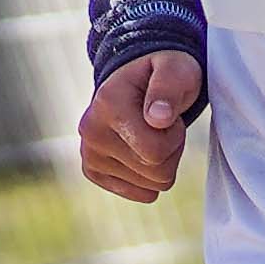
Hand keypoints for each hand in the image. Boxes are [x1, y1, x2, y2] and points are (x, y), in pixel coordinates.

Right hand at [76, 49, 203, 202]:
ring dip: (163, 162)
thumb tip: (158, 119)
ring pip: (152, 186)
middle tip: (163, 124)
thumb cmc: (162, 73)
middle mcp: (90, 132)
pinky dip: (152, 177)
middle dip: (171, 150)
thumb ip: (169, 87)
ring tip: (152, 133)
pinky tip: (143, 150)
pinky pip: (143, 194)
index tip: (168, 115)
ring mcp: (89, 155)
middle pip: (156, 173)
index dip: (175, 135)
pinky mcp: (93, 172)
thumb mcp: (175, 69)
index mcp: (107, 104)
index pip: (155, 152)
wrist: (137, 82)